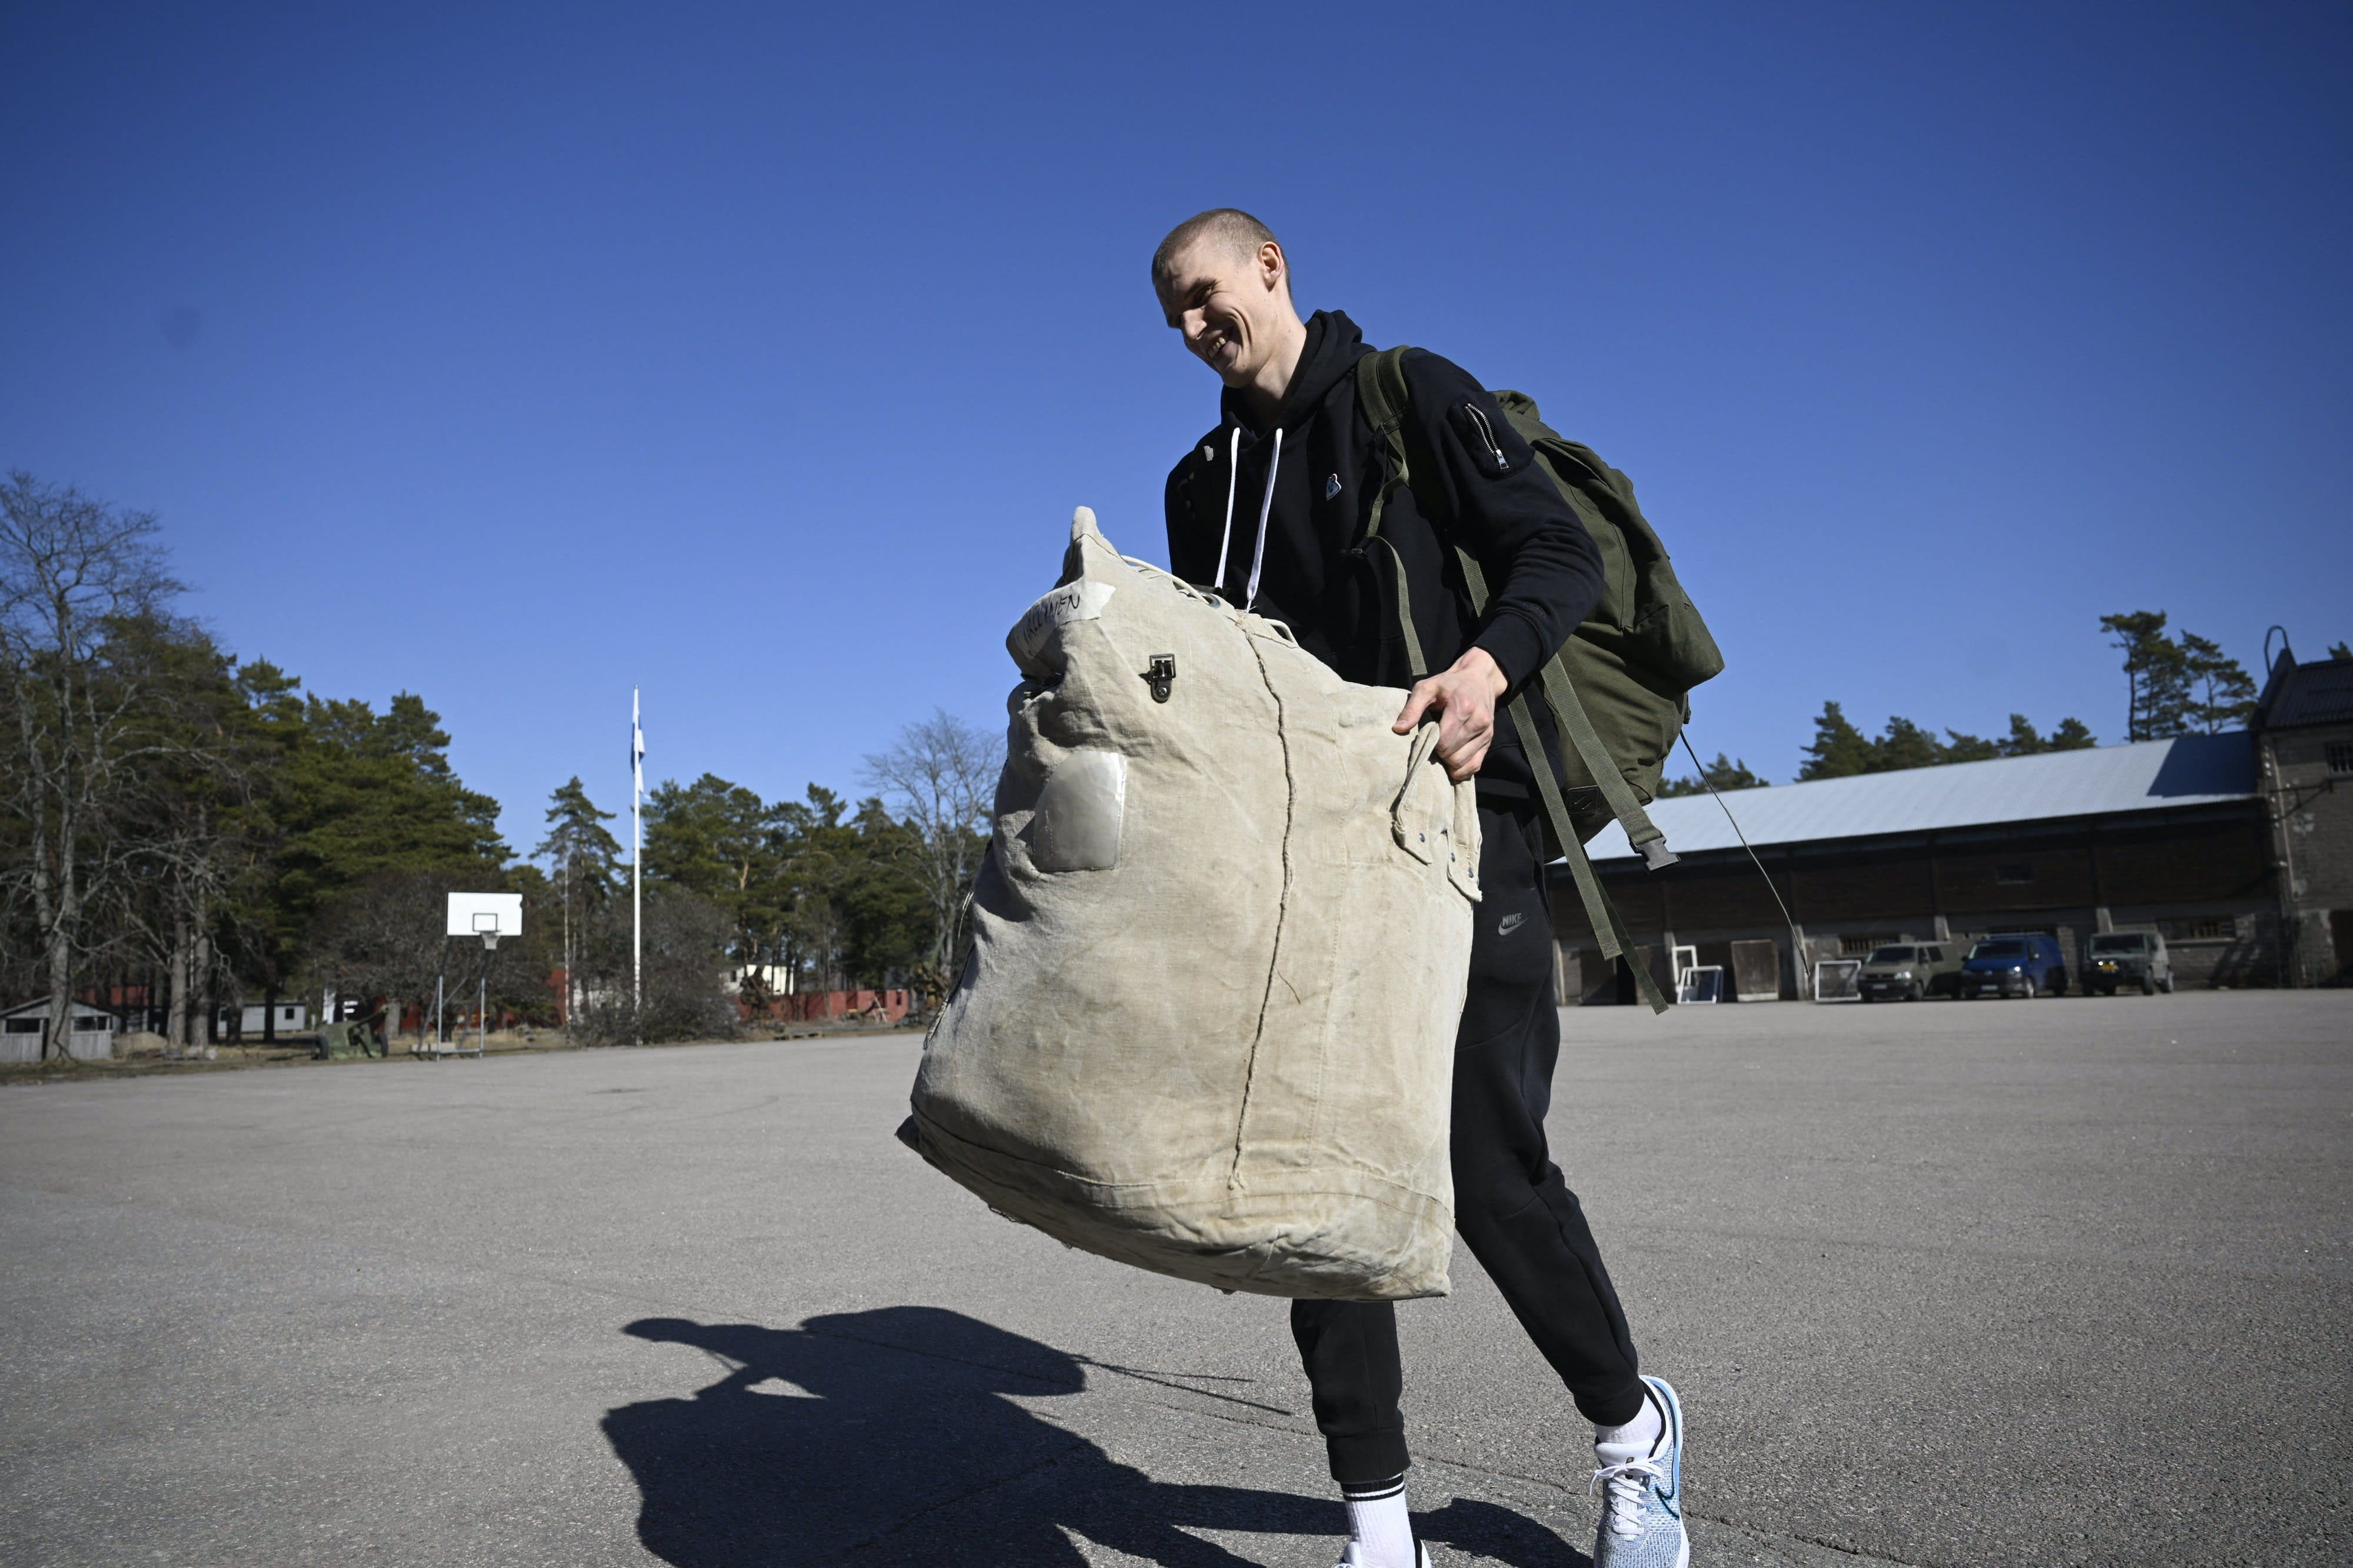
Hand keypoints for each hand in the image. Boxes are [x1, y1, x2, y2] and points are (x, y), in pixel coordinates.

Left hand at [1393, 647, 1510, 780]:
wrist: (1479, 678)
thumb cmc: (1449, 684)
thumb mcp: (1426, 688)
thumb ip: (1412, 708)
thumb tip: (1397, 729)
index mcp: (1463, 707)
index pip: (1443, 742)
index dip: (1430, 744)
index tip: (1426, 735)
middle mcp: (1478, 721)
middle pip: (1452, 755)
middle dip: (1438, 753)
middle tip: (1433, 742)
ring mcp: (1486, 732)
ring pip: (1462, 763)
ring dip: (1449, 761)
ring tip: (1443, 747)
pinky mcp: (1489, 740)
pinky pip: (1474, 766)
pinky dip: (1461, 768)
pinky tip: (1452, 758)